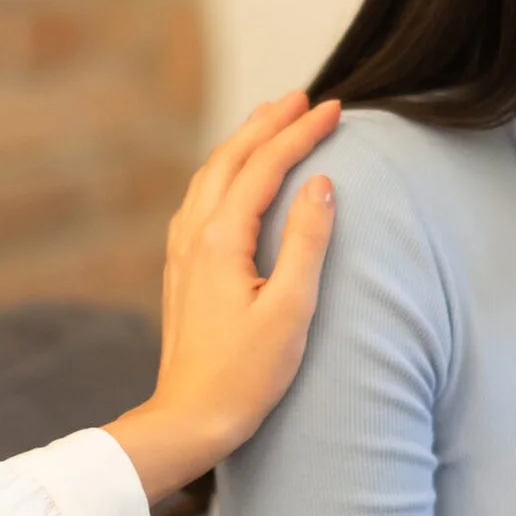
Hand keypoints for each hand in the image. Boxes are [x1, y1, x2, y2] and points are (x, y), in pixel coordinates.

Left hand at [105, 92, 340, 502]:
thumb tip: (321, 183)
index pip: (265, 166)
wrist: (190, 420)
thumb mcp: (291, 309)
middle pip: (230, 159)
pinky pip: (200, 201)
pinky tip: (230, 179)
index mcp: (221, 240)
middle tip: (303, 95)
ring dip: (242, 143)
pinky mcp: (182, 272)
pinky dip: (223, 173)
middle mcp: (194, 236)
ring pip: (210, 176)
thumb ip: (307, 242)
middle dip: (268, 123)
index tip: (334, 107)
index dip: (301, 133)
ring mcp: (182, 254)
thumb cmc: (246, 375)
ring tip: (270, 120)